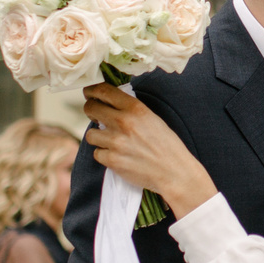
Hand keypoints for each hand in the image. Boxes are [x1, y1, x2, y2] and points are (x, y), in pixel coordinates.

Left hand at [83, 85, 217, 217]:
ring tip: (110, 141)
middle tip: (95, 115)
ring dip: (98, 137)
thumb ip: (131, 109)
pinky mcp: (112, 160)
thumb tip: (109, 103)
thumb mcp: (152, 118)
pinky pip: (97, 153)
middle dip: (90, 110)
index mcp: (136, 108)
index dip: (92, 90)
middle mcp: (124, 122)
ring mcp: (116, 142)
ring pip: (90, 134)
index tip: (89, 93)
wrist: (173, 171)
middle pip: (91, 108)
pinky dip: (104, 155)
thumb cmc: (166, 145)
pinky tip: (117, 156)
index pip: (104, 91)